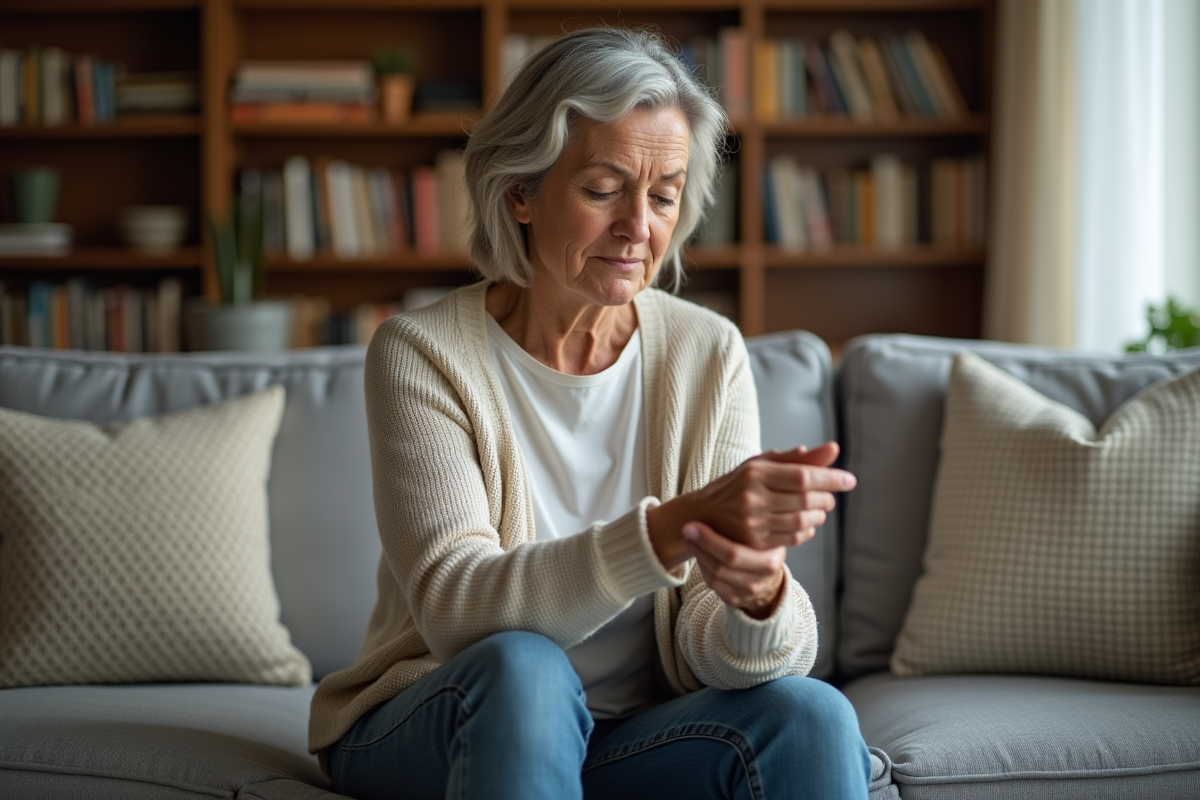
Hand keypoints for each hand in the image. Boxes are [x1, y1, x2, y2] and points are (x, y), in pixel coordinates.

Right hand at [648, 442, 854, 568]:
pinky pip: (793, 538)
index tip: (849, 480)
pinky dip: (807, 530)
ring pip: (802, 521)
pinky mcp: (754, 543)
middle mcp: (752, 498)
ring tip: (820, 509)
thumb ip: (797, 458)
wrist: (704, 515)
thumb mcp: (762, 465)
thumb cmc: (738, 485)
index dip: (830, 478)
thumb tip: (833, 449)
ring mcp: (752, 523)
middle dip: (826, 498)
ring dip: (819, 516)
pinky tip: (807, 523)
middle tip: (831, 496)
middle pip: (805, 500)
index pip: (802, 475)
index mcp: (755, 473)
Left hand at [682, 521, 785, 618]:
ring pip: (714, 575)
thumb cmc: (763, 548)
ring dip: (699, 555)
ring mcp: (748, 592)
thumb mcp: (765, 535)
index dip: (709, 539)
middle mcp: (760, 580)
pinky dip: (703, 567)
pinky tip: (699, 553)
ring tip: (690, 538)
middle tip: (687, 529)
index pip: (734, 553)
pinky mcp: (735, 600)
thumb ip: (749, 523)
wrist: (769, 578)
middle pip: (722, 565)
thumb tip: (721, 503)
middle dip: (701, 545)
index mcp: (770, 561)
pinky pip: (712, 584)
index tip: (693, 524)